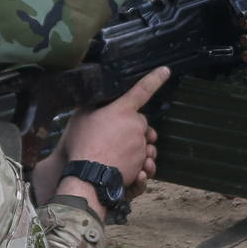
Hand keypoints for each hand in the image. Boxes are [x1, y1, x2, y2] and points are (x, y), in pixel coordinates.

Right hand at [54, 66, 167, 208]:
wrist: (88, 176)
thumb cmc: (83, 144)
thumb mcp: (81, 117)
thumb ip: (93, 104)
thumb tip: (96, 98)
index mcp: (123, 110)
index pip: (143, 89)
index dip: (155, 78)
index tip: (165, 70)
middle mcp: (136, 126)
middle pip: (140, 121)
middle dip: (130, 126)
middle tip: (113, 134)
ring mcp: (141, 145)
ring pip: (143, 140)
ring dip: (134, 144)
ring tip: (116, 151)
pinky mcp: (143, 162)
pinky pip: (143, 158)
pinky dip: (135, 160)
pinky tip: (122, 164)